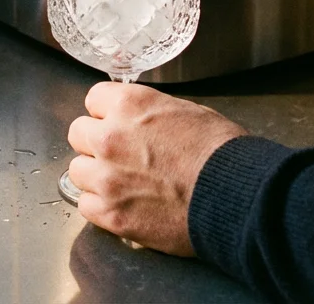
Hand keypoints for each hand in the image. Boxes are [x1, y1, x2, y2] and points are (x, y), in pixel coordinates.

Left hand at [67, 82, 246, 255]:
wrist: (236, 194)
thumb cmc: (221, 152)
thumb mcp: (186, 112)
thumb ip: (150, 115)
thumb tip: (140, 123)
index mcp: (130, 104)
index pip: (93, 99)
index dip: (107, 113)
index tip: (117, 123)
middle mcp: (110, 136)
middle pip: (78, 134)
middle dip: (96, 143)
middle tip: (119, 156)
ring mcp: (107, 177)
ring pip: (77, 171)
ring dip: (96, 176)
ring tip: (122, 184)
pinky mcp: (111, 213)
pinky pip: (85, 206)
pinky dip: (101, 207)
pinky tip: (124, 205)